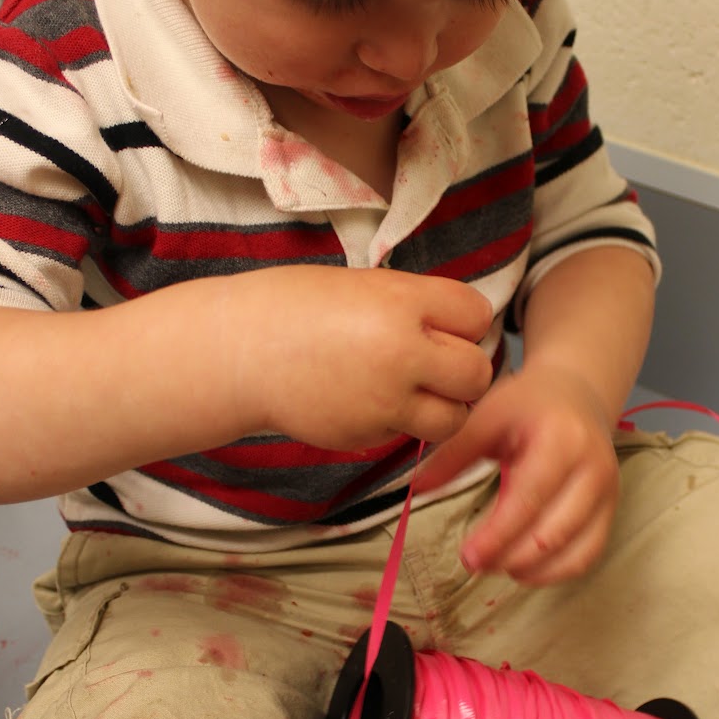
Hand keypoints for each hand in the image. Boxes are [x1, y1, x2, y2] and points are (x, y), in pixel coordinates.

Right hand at [228, 266, 494, 449]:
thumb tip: (461, 329)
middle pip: (477, 373)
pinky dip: (403, 422)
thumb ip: (416, 306)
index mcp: (402, 303)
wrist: (240, 350)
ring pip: (455, 417)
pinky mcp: (368, 434)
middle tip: (437, 364)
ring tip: (417, 391)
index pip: (477, 316)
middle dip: (464, 370)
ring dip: (445, 406)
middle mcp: (402, 354)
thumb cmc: (297, 308)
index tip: (443, 325)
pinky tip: (371, 400)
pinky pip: (410, 433)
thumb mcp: (364, 285)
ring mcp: (386, 401)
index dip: (464, 322)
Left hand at [414, 364, 619, 584]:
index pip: (530, 498)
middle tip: (474, 563)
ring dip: (532, 569)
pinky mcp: (610, 510)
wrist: (576, 395)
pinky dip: (555, 572)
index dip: (499, 534)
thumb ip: (453, 454)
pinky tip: (522, 569)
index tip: (468, 556)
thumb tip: (418, 489)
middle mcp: (593, 468)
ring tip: (495, 566)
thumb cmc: (528, 405)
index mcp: (561, 439)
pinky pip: (587, 555)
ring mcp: (607, 492)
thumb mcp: (487, 416)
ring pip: (574, 551)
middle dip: (510, 556)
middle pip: (553, 532)